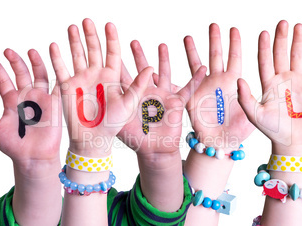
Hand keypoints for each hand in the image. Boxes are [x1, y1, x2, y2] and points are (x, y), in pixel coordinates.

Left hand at [0, 48, 61, 169]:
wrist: (33, 157)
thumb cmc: (13, 146)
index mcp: (11, 101)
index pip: (4, 80)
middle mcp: (26, 97)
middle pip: (21, 73)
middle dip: (15, 61)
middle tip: (8, 50)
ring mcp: (41, 99)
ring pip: (39, 76)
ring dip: (36, 63)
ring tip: (30, 51)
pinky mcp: (55, 104)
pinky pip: (57, 86)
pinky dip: (57, 74)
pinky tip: (56, 62)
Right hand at [49, 19, 150, 154]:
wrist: (93, 139)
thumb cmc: (113, 124)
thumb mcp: (129, 104)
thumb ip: (138, 85)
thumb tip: (151, 67)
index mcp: (112, 77)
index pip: (112, 52)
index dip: (111, 38)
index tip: (109, 24)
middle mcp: (96, 75)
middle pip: (94, 49)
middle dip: (90, 35)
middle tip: (87, 20)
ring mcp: (81, 79)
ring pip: (77, 55)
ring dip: (74, 41)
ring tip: (72, 26)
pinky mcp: (67, 87)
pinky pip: (61, 69)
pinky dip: (57, 57)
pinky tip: (54, 45)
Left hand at [118, 40, 205, 156]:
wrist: (154, 150)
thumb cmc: (136, 139)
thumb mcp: (121, 122)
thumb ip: (113, 107)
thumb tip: (98, 94)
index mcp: (133, 97)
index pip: (124, 77)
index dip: (119, 64)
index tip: (111, 49)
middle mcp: (148, 93)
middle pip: (143, 70)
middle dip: (138, 56)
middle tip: (133, 42)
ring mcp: (163, 96)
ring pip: (164, 73)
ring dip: (163, 59)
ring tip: (162, 45)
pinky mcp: (176, 102)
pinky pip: (188, 89)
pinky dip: (196, 80)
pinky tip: (202, 68)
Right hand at [184, 24, 253, 150]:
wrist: (220, 143)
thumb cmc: (238, 131)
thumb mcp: (251, 113)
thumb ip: (247, 98)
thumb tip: (240, 81)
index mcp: (233, 83)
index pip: (234, 57)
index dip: (234, 43)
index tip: (234, 29)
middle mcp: (217, 82)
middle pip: (215, 55)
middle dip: (214, 39)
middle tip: (213, 25)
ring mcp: (203, 88)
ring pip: (196, 64)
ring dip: (192, 50)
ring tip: (188, 37)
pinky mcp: (191, 97)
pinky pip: (183, 82)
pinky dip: (179, 72)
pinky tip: (171, 62)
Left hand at [237, 20, 301, 154]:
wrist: (294, 143)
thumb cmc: (272, 131)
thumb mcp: (254, 115)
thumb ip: (245, 98)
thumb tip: (238, 79)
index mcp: (267, 84)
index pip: (264, 61)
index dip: (263, 47)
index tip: (263, 33)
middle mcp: (282, 80)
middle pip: (281, 54)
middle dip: (281, 39)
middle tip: (282, 22)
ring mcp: (298, 82)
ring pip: (298, 57)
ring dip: (298, 41)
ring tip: (298, 26)